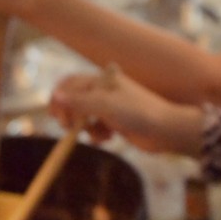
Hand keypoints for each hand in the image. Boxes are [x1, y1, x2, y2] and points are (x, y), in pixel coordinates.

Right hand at [49, 68, 202, 156]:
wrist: (165, 130)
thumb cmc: (138, 112)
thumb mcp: (105, 106)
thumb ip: (79, 102)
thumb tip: (55, 95)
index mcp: (102, 80)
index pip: (70, 84)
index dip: (60, 98)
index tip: (56, 115)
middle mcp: (105, 90)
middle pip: (75, 101)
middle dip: (71, 116)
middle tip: (68, 128)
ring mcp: (111, 107)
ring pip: (85, 118)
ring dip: (86, 128)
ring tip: (97, 135)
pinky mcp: (116, 122)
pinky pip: (97, 128)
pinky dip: (98, 135)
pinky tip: (108, 139)